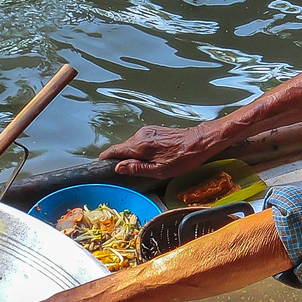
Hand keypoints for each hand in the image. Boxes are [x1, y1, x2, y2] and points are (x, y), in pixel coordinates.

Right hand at [100, 124, 221, 176]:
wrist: (200, 141)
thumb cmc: (183, 158)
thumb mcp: (160, 170)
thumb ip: (137, 168)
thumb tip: (119, 167)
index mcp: (140, 145)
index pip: (115, 150)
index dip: (106, 158)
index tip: (100, 164)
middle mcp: (141, 135)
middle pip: (123, 147)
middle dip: (120, 158)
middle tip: (124, 171)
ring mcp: (148, 130)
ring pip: (132, 144)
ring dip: (132, 154)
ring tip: (140, 166)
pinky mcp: (155, 130)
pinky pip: (141, 140)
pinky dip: (140, 149)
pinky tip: (150, 157)